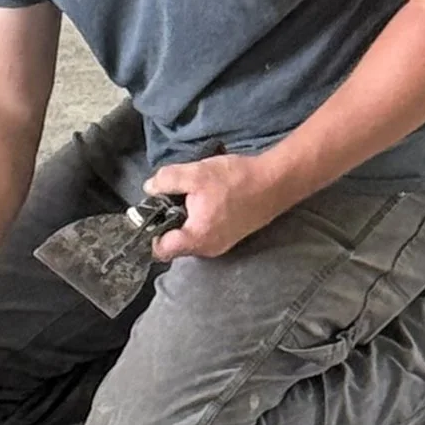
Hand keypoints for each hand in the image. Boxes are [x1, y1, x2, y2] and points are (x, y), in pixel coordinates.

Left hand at [148, 155, 281, 261]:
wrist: (275, 182)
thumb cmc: (237, 179)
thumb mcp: (195, 174)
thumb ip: (166, 181)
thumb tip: (149, 188)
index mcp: (196, 238)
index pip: (160, 250)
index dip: (150, 232)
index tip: (151, 212)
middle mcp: (208, 249)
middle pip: (174, 244)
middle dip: (169, 223)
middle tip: (171, 198)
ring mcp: (221, 245)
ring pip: (190, 238)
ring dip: (185, 220)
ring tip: (192, 196)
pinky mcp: (229, 238)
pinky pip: (204, 234)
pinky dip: (200, 220)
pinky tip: (208, 200)